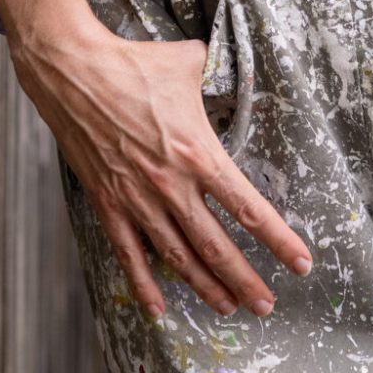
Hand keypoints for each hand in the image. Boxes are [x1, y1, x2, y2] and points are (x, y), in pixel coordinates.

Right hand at [0, 0, 312, 322]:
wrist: (72, 73)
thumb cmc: (134, 64)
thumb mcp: (187, 64)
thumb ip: (214, 73)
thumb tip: (226, 64)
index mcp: (199, 154)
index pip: (249, 209)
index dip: (279, 242)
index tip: (301, 264)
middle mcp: (172, 186)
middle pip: (217, 247)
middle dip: (245, 281)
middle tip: (267, 306)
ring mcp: (137, 199)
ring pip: (178, 257)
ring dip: (205, 286)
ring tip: (227, 308)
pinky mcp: (107, 203)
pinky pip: (129, 254)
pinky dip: (144, 283)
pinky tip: (158, 308)